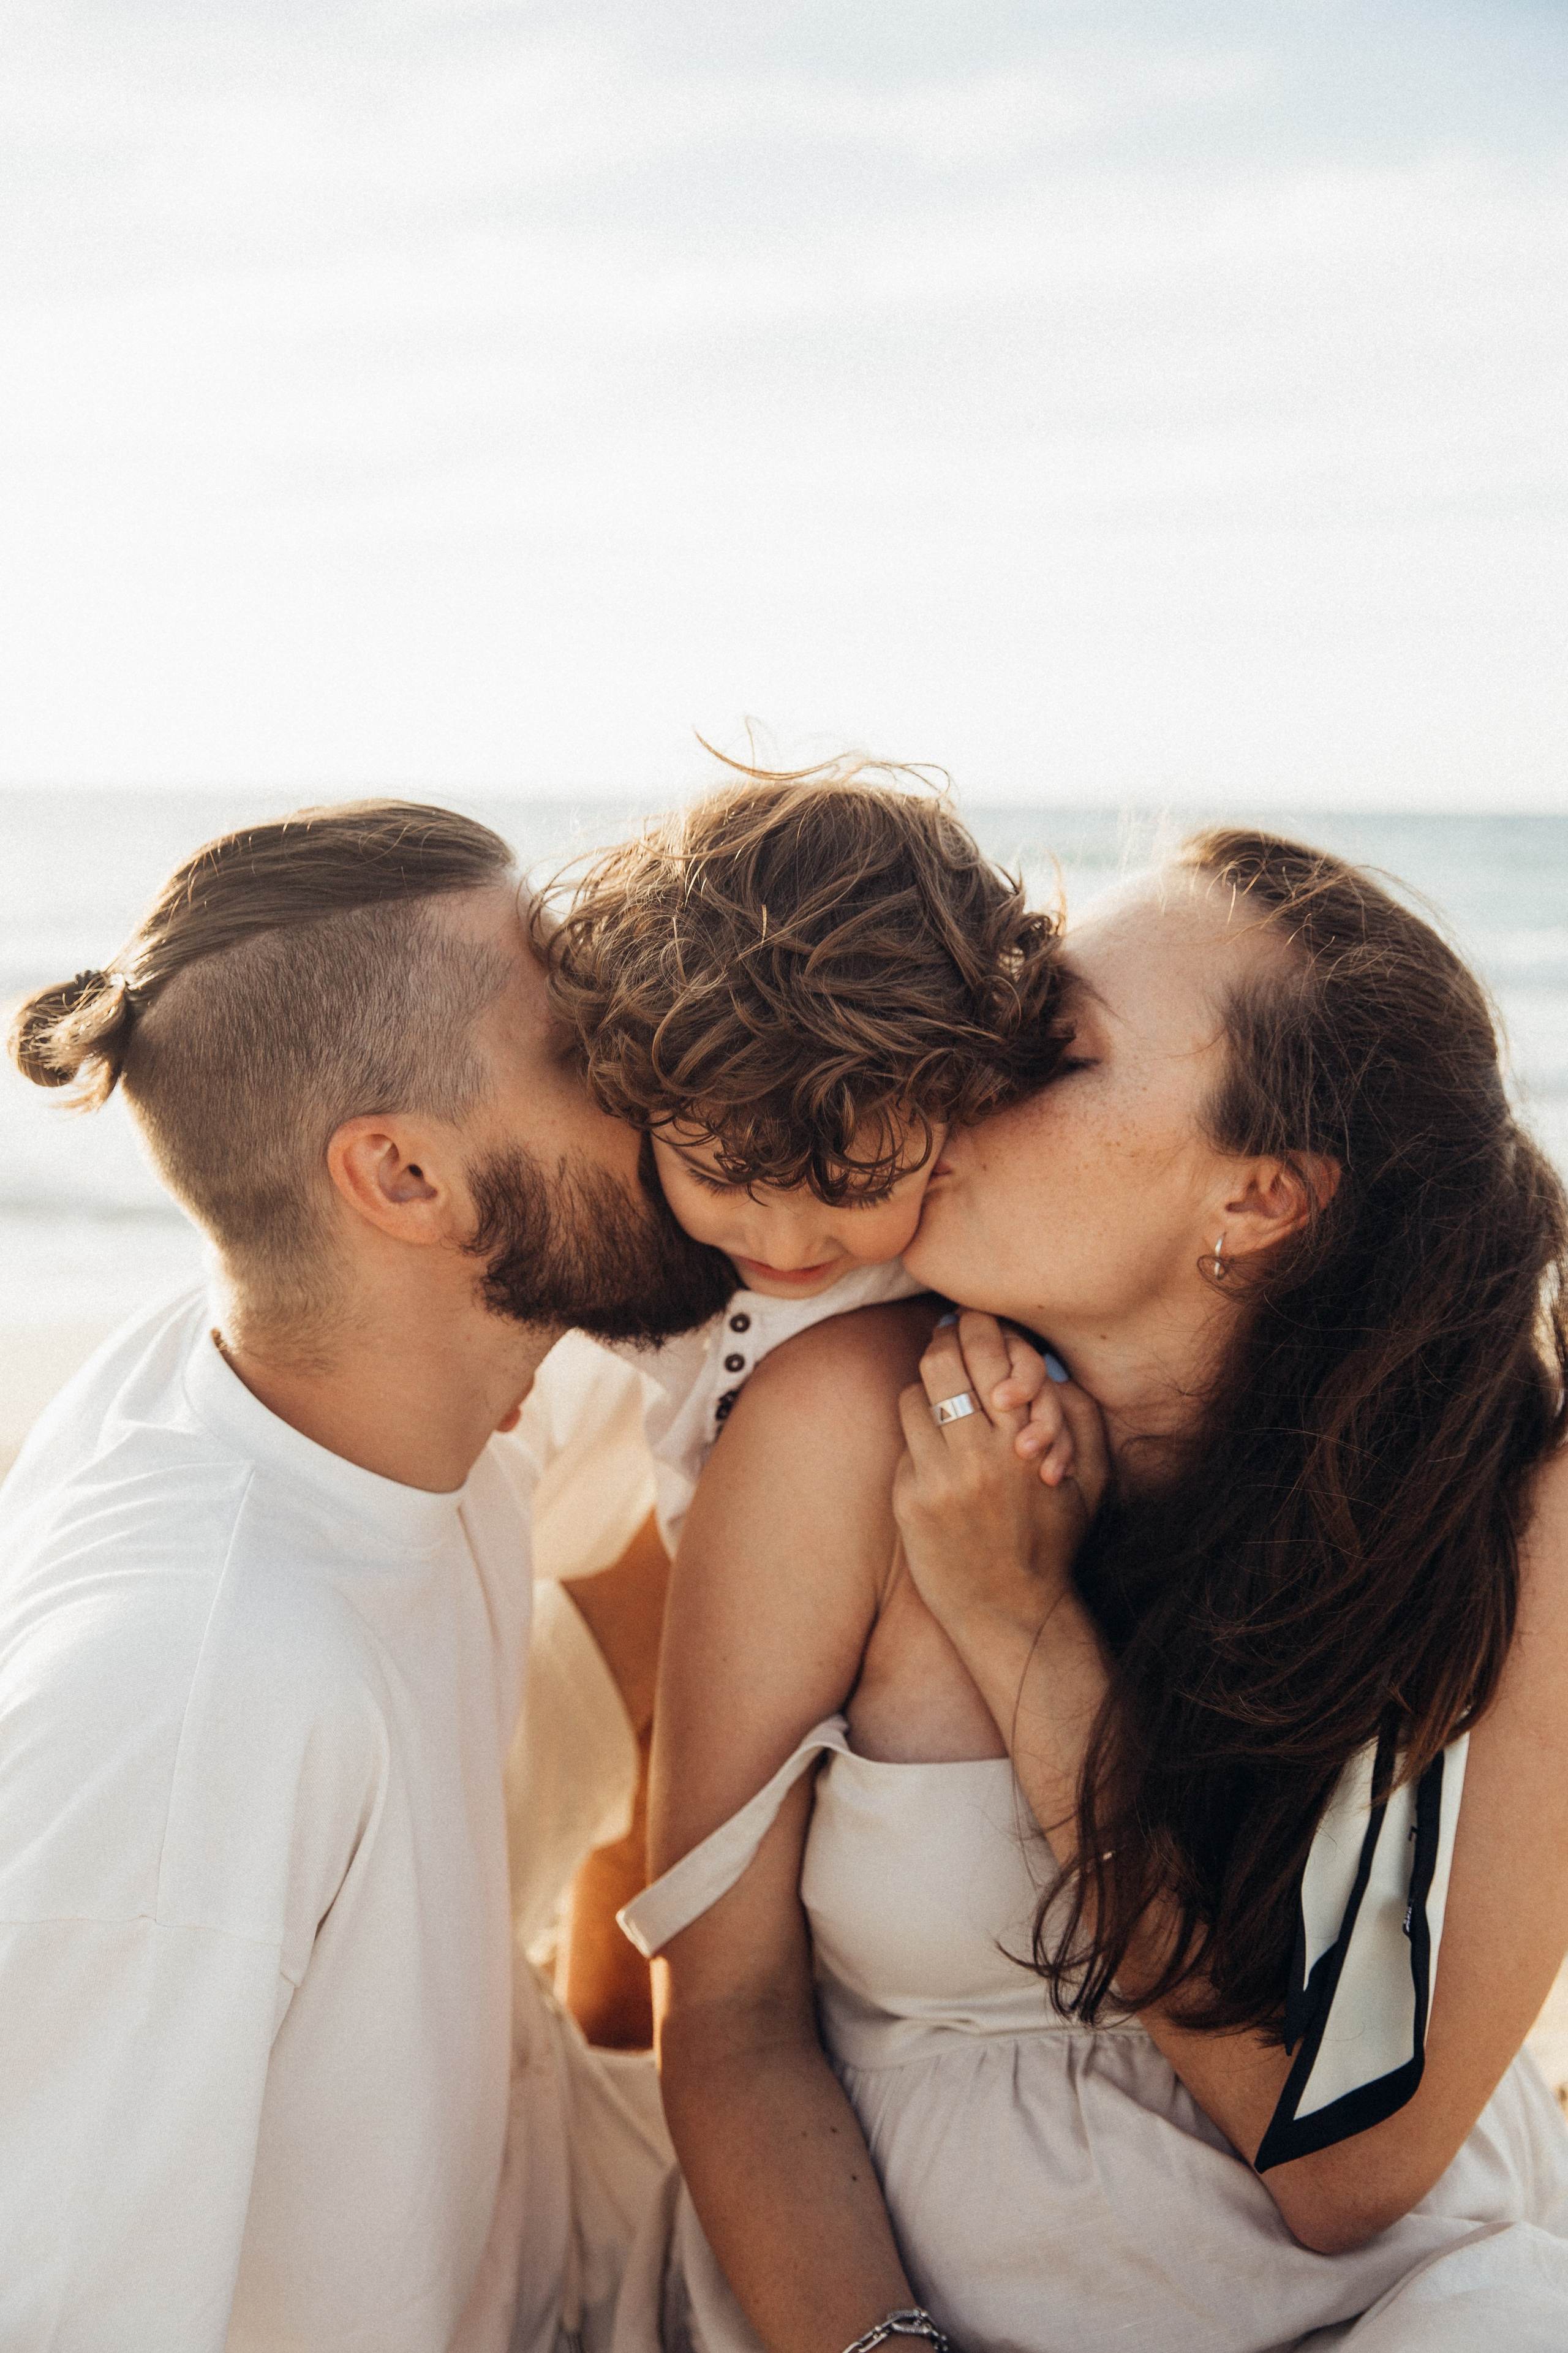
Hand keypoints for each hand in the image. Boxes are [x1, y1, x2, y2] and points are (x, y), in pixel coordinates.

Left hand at [893, 1309, 1107, 1641]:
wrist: (1014, 1612)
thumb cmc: (1056, 1539)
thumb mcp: (1091, 1477)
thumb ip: (1079, 1416)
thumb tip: (1048, 1365)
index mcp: (1024, 1439)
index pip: (985, 1352)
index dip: (973, 1326)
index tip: (970, 1320)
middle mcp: (978, 1453)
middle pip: (939, 1363)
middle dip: (942, 1345)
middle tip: (945, 1342)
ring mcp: (937, 1478)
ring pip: (912, 1399)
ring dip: (926, 1395)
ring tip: (942, 1405)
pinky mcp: (909, 1501)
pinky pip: (905, 1446)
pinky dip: (920, 1445)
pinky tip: (938, 1461)